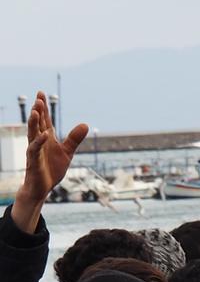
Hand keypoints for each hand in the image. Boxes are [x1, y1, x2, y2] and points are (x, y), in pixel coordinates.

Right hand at [11, 92, 89, 231]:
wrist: (42, 188)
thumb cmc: (52, 169)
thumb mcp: (67, 152)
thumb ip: (74, 139)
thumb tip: (85, 124)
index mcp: (46, 139)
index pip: (44, 120)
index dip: (43, 108)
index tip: (41, 93)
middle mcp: (39, 142)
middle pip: (37, 123)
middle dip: (38, 110)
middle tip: (39, 97)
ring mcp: (35, 151)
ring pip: (33, 133)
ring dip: (34, 122)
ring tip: (36, 109)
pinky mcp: (34, 162)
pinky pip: (35, 149)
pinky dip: (39, 142)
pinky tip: (44, 135)